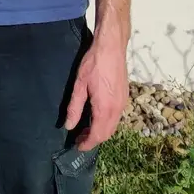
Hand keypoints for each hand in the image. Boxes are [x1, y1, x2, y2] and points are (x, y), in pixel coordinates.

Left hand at [64, 32, 128, 150]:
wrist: (112, 46)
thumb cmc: (94, 63)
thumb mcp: (79, 85)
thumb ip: (74, 107)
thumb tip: (68, 126)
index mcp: (105, 108)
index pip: (97, 135)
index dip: (87, 143)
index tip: (77, 147)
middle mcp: (117, 109)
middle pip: (107, 133)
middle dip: (94, 139)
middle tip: (79, 138)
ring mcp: (123, 103)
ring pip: (113, 126)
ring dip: (101, 131)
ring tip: (86, 129)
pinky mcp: (125, 96)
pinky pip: (117, 117)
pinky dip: (107, 122)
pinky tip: (96, 116)